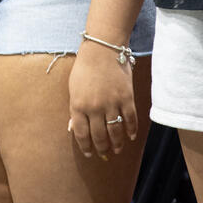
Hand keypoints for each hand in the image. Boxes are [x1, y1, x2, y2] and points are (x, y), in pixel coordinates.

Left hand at [68, 39, 137, 158]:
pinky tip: (130, 136)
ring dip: (116, 144)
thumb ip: (74, 110)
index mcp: (78, 105)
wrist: (102, 49)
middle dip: (101, 148)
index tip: (89, 153)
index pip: (81, 133)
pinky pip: (130, 119)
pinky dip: (131, 130)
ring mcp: (112, 103)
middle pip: (99, 136)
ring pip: (115, 131)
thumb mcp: (73, 89)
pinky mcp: (127, 98)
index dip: (85, 146)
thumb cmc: (85, 68)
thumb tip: (72, 129)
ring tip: (117, 150)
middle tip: (104, 154)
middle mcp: (94, 107)